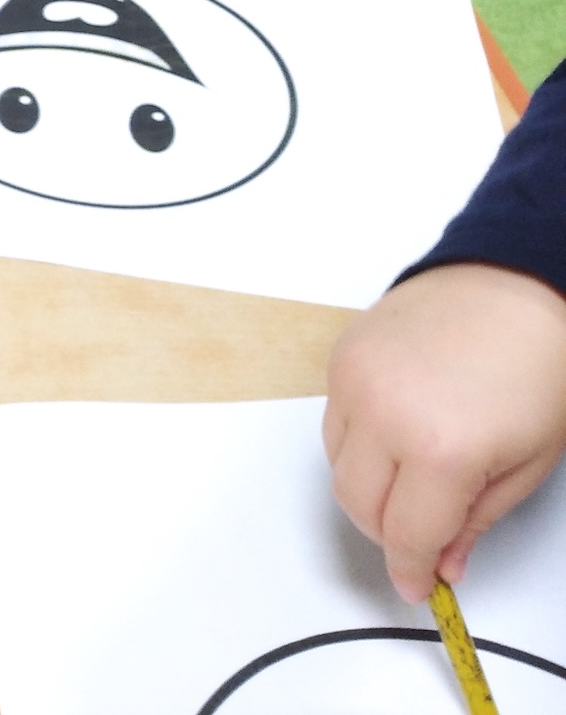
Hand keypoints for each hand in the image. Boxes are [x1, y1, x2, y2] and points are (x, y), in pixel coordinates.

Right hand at [324, 262, 565, 600]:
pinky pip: (334, 422)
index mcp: (440, 449)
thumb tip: (443, 561)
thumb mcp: (528, 462)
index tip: (416, 586)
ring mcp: (354, 382)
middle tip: (421, 537)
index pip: (405, 535)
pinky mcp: (340, 358)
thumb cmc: (538, 365)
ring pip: (338, 466)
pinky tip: (400, 428)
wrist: (515, 286)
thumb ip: (477, 520)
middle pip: (357, 505)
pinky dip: (359, 441)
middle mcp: (384, 415)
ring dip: (370, 486)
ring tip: (416, 473)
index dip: (411, 571)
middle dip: (388, 533)